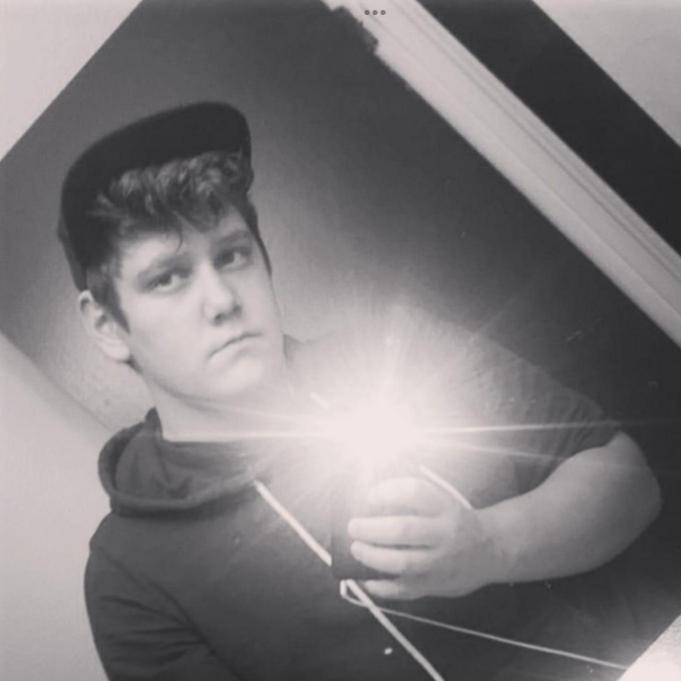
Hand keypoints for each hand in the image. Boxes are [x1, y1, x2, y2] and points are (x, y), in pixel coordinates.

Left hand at [347, 476, 502, 599]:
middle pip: (404, 530)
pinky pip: (402, 590)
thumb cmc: (453, 520)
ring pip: (402, 563)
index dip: (388, 492)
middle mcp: (444, 534)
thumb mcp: (442, 500)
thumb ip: (412, 497)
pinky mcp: (433, 587)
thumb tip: (368, 495)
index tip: (369, 495)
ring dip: (372, 556)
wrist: (490, 550)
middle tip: (353, 526)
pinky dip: (379, 586)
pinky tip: (364, 578)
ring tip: (356, 548)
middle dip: (372, 528)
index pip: (415, 493)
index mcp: (445, 508)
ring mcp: (439, 563)